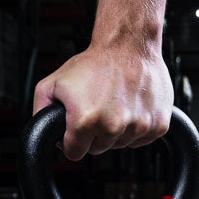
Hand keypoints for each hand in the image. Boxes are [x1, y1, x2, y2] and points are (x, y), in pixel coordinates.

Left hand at [32, 43, 173, 160]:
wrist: (128, 45)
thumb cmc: (95, 62)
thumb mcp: (52, 83)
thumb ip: (40, 111)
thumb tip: (45, 135)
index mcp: (85, 121)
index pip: (74, 153)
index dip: (72, 141)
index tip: (77, 128)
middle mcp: (113, 126)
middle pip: (98, 150)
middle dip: (93, 135)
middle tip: (96, 109)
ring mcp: (138, 126)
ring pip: (120, 145)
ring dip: (115, 131)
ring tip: (113, 105)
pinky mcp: (158, 124)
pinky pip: (142, 140)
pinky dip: (135, 127)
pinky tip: (130, 108)